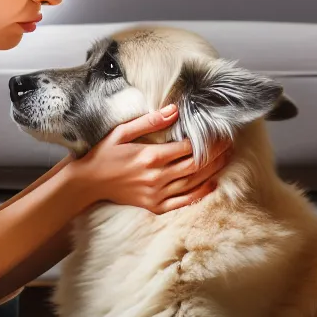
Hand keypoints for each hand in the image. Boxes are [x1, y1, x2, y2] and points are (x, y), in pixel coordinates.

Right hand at [67, 105, 232, 213]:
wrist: (87, 182)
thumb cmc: (103, 153)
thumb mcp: (122, 131)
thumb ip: (149, 122)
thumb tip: (174, 110)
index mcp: (149, 157)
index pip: (188, 147)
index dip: (207, 140)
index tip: (220, 131)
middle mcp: (156, 177)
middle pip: (195, 165)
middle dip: (216, 154)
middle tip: (230, 143)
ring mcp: (156, 194)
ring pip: (193, 183)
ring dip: (213, 171)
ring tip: (226, 158)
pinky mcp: (153, 206)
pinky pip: (183, 202)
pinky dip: (200, 194)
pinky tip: (212, 184)